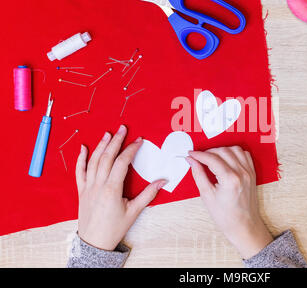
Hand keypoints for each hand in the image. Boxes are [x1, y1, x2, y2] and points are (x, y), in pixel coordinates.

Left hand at [75, 125, 165, 250]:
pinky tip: (83, 148)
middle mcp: (98, 185)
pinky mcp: (82, 191)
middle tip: (122, 128)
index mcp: (112, 189)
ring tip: (108, 134)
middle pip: (106, 157)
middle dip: (116, 141)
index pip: (122, 163)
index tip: (139, 140)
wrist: (94, 242)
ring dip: (100, 146)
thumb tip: (162, 181)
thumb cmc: (114, 228)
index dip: (131, 149)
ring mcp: (88, 187)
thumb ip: (148, 194)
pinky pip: (79, 172)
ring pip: (93, 161)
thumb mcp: (134, 211)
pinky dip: (80, 159)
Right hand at [186, 146, 272, 258]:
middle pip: (223, 151)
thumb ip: (198, 175)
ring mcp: (249, 172)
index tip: (191, 154)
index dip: (199, 155)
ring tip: (212, 157)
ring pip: (235, 149)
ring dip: (222, 150)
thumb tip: (192, 161)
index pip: (212, 158)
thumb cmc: (226, 216)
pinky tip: (226, 158)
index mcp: (230, 180)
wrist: (244, 226)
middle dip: (208, 152)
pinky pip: (244, 155)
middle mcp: (241, 173)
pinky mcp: (252, 173)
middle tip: (199, 157)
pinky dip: (234, 152)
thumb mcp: (207, 196)